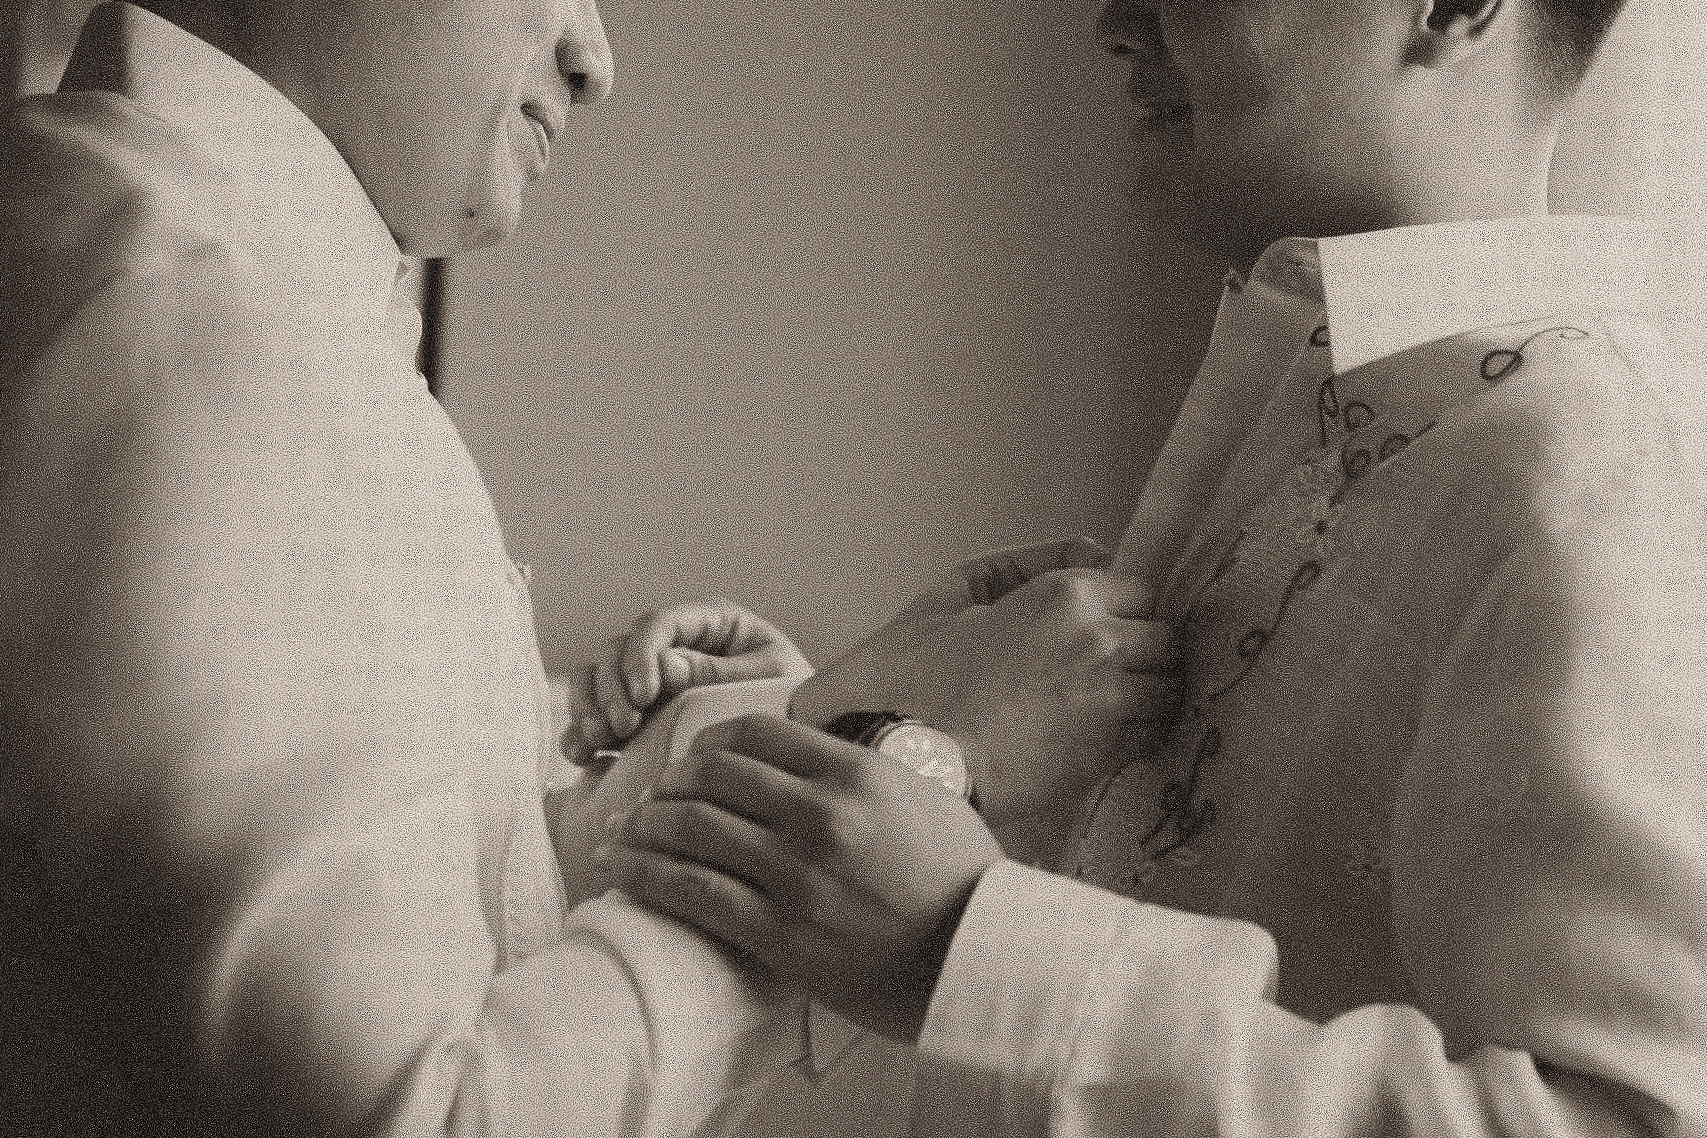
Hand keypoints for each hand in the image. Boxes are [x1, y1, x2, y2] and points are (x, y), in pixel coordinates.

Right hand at [562, 602, 811, 766]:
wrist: (800, 746)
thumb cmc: (791, 700)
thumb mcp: (765, 681)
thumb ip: (716, 673)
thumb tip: (662, 666)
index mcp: (708, 622)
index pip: (657, 624)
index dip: (640, 656)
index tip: (645, 696)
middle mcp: (671, 646)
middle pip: (616, 650)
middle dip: (611, 687)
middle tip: (623, 727)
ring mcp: (648, 681)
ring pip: (595, 678)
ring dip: (588, 708)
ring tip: (598, 742)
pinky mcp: (636, 717)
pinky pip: (593, 716)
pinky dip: (581, 734)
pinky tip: (586, 757)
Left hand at [595, 715, 1002, 1042]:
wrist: (983, 962)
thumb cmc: (963, 881)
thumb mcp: (923, 797)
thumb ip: (862, 773)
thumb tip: (813, 762)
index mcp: (853, 772)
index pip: (754, 731)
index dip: (708, 741)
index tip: (693, 759)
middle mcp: (819, 813)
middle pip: (712, 774)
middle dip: (670, 783)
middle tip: (652, 798)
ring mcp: (796, 874)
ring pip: (691, 828)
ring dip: (644, 826)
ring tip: (624, 833)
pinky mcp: (781, 932)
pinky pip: (693, 892)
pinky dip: (646, 876)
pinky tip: (621, 872)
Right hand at [789, 538, 1179, 824]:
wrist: (905, 762)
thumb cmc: (910, 681)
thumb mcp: (950, 597)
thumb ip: (1022, 564)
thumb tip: (1089, 550)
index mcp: (1064, 596)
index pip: (1141, 588)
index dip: (1122, 608)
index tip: (1104, 626)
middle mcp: (1102, 642)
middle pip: (1166, 638)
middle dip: (1144, 650)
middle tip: (1107, 667)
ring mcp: (1112, 702)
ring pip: (1169, 688)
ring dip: (1148, 692)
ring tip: (1107, 703)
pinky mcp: (1108, 755)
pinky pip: (1151, 735)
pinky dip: (1137, 733)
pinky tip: (1100, 735)